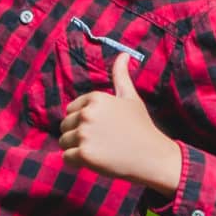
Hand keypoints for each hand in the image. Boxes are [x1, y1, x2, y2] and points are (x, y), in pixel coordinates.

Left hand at [60, 53, 182, 193]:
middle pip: (65, 126)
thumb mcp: (131, 98)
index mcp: (96, 98)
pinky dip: (77, 162)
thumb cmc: (142, 127)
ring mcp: (85, 134)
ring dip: (76, 149)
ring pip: (64, 141)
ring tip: (98, 151)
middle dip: (78, 135)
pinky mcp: (84, 154)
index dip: (83, 121)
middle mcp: (87, 113)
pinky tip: (95, 160)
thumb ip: (121, 76)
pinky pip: (66, 158)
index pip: (71, 110)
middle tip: (101, 142)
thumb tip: (123, 54)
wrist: (152, 156)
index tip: (101, 128)